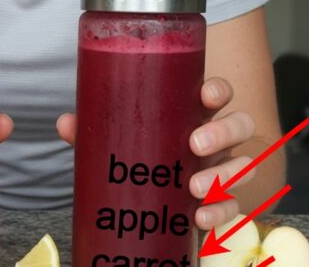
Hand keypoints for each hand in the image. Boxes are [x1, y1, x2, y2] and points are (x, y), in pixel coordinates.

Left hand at [56, 77, 255, 230]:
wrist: (158, 192)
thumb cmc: (143, 151)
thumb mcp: (119, 138)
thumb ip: (94, 130)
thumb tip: (65, 123)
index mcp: (193, 113)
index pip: (217, 93)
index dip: (218, 90)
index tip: (206, 95)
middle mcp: (215, 137)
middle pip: (240, 124)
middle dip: (223, 132)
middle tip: (194, 144)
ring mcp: (223, 167)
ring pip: (244, 164)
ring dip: (225, 175)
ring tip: (194, 187)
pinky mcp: (224, 199)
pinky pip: (234, 205)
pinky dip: (220, 212)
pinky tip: (199, 218)